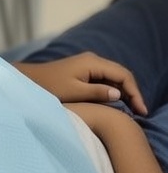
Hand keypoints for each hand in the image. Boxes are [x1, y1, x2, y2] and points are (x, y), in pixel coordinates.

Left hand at [14, 53, 147, 113]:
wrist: (31, 80)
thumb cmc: (50, 87)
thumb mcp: (74, 92)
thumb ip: (97, 92)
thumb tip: (118, 94)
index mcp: (92, 62)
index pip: (123, 75)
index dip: (135, 92)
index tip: (141, 111)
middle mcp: (93, 60)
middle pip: (121, 74)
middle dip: (133, 92)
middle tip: (141, 113)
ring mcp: (89, 64)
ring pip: (114, 77)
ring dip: (125, 92)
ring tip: (133, 111)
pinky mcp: (85, 70)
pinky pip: (106, 79)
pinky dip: (114, 90)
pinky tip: (118, 104)